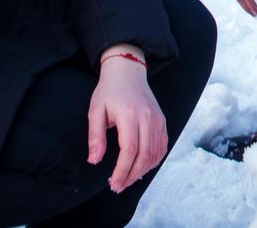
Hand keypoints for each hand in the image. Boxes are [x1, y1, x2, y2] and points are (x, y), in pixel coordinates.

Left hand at [87, 46, 167, 192]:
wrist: (128, 72)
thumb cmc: (109, 91)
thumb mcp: (95, 110)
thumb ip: (95, 136)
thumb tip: (94, 160)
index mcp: (130, 114)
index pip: (130, 150)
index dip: (122, 170)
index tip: (113, 183)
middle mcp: (148, 118)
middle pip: (145, 155)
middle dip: (132, 175)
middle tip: (118, 186)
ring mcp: (158, 119)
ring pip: (155, 153)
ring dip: (142, 171)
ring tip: (128, 179)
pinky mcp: (162, 121)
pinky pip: (162, 146)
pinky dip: (154, 160)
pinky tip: (142, 167)